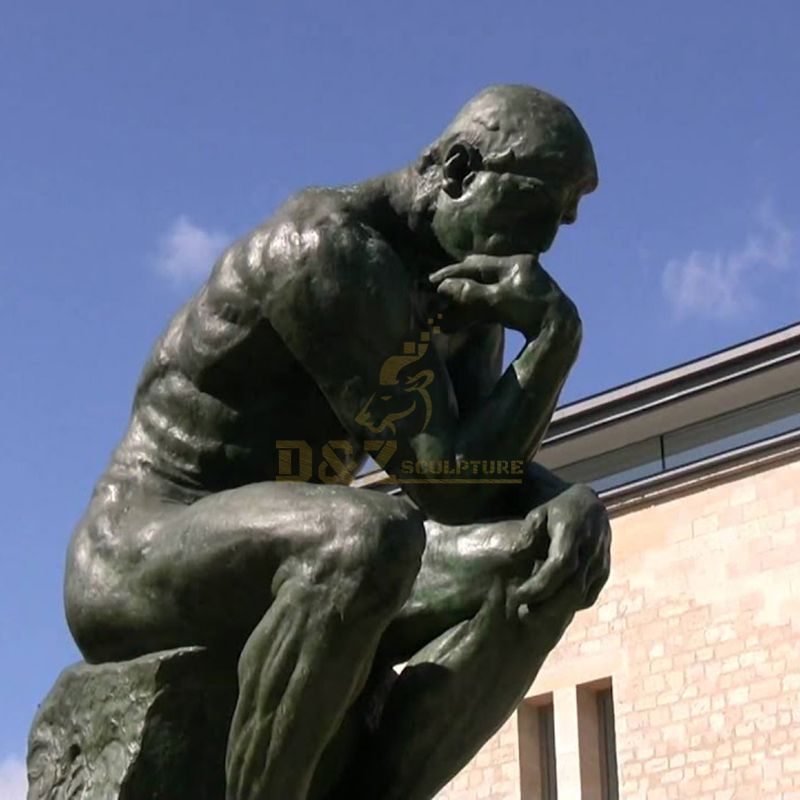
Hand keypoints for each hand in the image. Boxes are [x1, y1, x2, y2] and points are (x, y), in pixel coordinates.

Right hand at [429, 254, 579, 340]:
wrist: (559, 330)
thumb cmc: (530, 312)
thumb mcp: (498, 301)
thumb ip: (471, 293)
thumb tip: (444, 286)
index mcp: (515, 263)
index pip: (475, 264)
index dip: (452, 273)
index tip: (433, 281)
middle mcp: (518, 269)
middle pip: (478, 274)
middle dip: (456, 284)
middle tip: (435, 291)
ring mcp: (521, 284)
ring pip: (484, 289)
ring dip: (464, 302)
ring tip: (443, 313)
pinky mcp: (523, 300)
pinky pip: (493, 301)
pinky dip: (476, 310)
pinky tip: (461, 322)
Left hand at [510, 484, 610, 622]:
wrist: (590, 506)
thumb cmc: (558, 511)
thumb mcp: (538, 514)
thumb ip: (527, 535)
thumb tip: (514, 556)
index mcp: (573, 532)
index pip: (560, 565)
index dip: (540, 584)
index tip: (519, 595)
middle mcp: (591, 550)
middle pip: (573, 587)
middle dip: (548, 606)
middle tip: (523, 615)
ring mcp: (601, 563)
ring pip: (581, 595)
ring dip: (557, 610)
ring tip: (532, 615)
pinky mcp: (604, 573)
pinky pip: (588, 596)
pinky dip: (570, 605)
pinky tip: (552, 607)